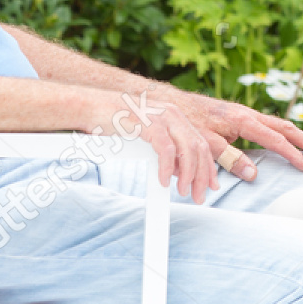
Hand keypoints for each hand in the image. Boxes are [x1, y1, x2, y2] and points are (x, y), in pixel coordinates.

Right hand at [101, 90, 217, 203]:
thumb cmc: (116, 124)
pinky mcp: (148, 122)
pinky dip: (168, 167)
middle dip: (202, 175)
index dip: (209, 167)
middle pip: (199, 148)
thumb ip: (166, 150)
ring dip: (190, 174)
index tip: (211, 186)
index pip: (201, 144)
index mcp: (176, 117)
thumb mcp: (147, 136)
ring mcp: (162, 116)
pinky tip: (164, 180)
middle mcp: (173, 114)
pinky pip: (166, 149)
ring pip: (188, 148)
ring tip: (184, 191)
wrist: (91, 107)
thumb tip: (179, 172)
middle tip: (199, 196)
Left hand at [171, 90, 302, 180]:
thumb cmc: (186, 125)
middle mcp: (247, 114)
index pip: (275, 139)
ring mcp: (244, 114)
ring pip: (277, 124)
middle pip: (284, 127)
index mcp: (242, 120)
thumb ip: (230, 159)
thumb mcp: (206, 145)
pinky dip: (281, 135)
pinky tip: (284, 143)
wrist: (170, 104)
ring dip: (296, 136)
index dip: (292, 154)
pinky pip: (267, 126)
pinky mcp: (238, 118)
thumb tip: (254, 175)